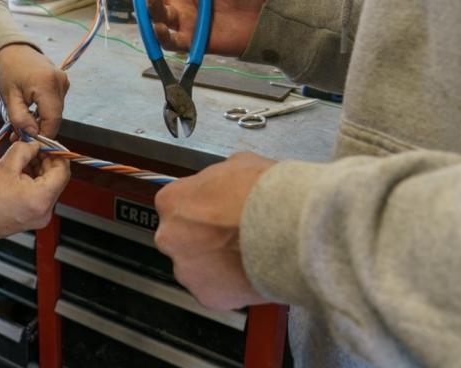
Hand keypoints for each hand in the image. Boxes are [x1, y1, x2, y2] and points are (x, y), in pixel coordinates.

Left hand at [0, 44, 69, 136]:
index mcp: (47, 85)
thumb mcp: (9, 97)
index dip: (43, 135)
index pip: (52, 120)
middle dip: (40, 129)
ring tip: (22, 123)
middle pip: (55, 117)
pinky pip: (56, 104)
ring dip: (42, 121)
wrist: (14, 50)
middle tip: (19, 134)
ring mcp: (64, 82)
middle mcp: (60, 83)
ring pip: (56, 112)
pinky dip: (45, 111)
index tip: (29, 142)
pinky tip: (31, 112)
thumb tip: (33, 134)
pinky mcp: (63, 83)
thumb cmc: (9, 71)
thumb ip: (20, 118)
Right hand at [0, 142, 70, 238]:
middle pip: (55, 178)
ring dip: (36, 170)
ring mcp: (38, 217)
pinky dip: (31, 182)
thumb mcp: (6, 165)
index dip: (55, 153)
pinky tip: (17, 173)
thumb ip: (25, 149)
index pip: (63, 170)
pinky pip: (38, 195)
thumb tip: (34, 145)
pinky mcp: (31, 218)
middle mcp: (45, 211)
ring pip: (46, 186)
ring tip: (19, 161)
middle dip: (44, 160)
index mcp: (42, 198)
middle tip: (30, 149)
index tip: (45, 145)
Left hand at [153, 152, 275, 309]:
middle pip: (181, 239)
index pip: (176, 205)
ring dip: (216, 263)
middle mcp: (170, 237)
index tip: (215, 212)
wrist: (290, 228)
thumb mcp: (237, 164)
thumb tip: (225, 184)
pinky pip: (215, 290)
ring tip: (245, 254)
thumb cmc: (264, 195)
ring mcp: (186, 269)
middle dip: (202, 238)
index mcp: (171, 201)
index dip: (200, 208)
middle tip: (232, 235)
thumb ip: (218, 179)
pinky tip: (250, 271)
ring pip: (196, 267)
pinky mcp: (207, 296)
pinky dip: (230, 285)